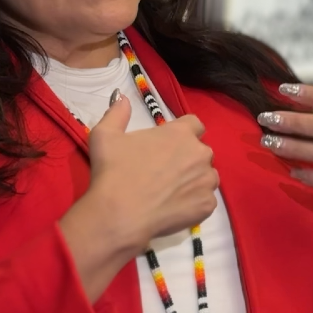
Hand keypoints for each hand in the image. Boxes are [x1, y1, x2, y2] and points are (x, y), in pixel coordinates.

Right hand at [84, 92, 218, 247]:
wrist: (119, 214)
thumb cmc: (113, 171)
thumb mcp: (105, 135)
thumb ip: (118, 112)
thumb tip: (122, 97)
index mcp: (180, 133)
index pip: (194, 124)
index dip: (183, 133)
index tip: (168, 145)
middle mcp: (200, 153)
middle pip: (200, 152)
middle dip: (187, 158)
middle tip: (164, 171)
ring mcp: (206, 181)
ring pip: (206, 176)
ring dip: (194, 180)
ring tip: (171, 192)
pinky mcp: (207, 206)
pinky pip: (205, 201)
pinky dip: (194, 204)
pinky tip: (175, 208)